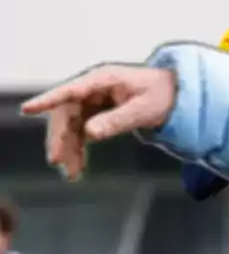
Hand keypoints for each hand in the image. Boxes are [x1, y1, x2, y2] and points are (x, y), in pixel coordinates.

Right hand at [21, 64, 176, 180]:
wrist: (175, 95)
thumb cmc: (162, 96)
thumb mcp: (144, 109)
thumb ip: (118, 120)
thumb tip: (90, 133)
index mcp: (103, 79)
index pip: (71, 90)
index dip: (48, 100)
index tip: (28, 108)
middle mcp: (93, 88)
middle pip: (67, 112)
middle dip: (61, 137)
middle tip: (57, 161)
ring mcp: (92, 101)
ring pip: (71, 125)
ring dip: (69, 148)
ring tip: (71, 173)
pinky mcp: (95, 113)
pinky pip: (81, 131)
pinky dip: (79, 149)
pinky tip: (78, 168)